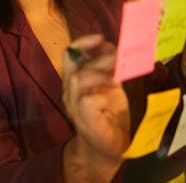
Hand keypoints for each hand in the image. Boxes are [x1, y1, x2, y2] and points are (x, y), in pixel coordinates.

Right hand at [62, 34, 128, 180]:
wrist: (107, 148)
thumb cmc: (109, 116)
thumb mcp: (111, 87)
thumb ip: (110, 70)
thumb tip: (114, 49)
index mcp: (75, 79)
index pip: (70, 54)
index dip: (83, 42)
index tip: (100, 38)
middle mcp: (69, 88)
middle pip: (70, 61)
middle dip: (93, 53)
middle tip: (115, 56)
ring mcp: (73, 103)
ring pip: (78, 78)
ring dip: (101, 74)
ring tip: (116, 80)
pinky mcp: (83, 117)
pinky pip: (88, 99)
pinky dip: (103, 94)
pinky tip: (112, 99)